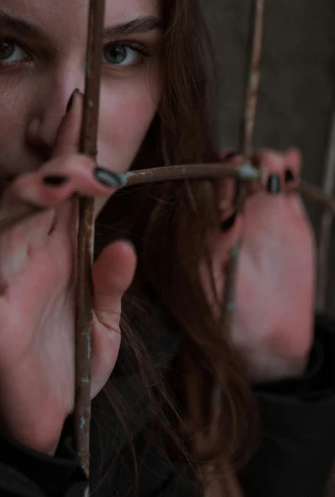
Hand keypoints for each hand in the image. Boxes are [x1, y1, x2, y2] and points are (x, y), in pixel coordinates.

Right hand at [0, 92, 136, 453]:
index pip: (65, 193)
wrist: (52, 420)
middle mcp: (31, 260)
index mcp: (60, 253)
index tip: (82, 107)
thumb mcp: (107, 323)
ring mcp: (8, 285)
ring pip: (4, 226)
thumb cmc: (75, 363)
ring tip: (55, 178)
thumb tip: (122, 245)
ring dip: (26, 198)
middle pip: (33, 198)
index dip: (70, 150)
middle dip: (58, 170)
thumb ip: (113, 285)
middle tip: (89, 160)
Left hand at [205, 148, 315, 383]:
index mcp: (201, 228)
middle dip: (239, 162)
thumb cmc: (229, 318)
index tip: (225, 170)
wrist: (269, 335)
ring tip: (277, 168)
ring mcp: (256, 210)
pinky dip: (290, 168)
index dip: (211, 174)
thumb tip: (228, 222)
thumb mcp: (213, 292)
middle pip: (228, 171)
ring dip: (265, 161)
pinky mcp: (285, 215)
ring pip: (257, 172)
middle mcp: (226, 213)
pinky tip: (293, 162)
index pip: (201, 188)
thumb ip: (217, 259)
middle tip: (253, 167)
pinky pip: (286, 184)